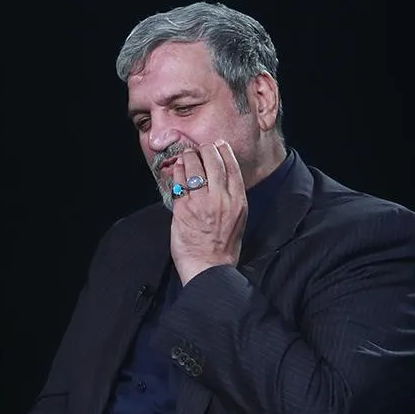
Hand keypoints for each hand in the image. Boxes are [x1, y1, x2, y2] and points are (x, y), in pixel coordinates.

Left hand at [170, 139, 247, 284]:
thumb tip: (221, 184)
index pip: (232, 168)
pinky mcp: (183, 210)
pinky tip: (176, 169)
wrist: (210, 269)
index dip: (224, 152)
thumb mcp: (238, 221)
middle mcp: (221, 199)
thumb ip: (231, 201)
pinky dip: (177, 173)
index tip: (218, 145)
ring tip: (186, 155)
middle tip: (199, 147)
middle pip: (213, 163)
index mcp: (238, 202)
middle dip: (205, 150)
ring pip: (194, 169)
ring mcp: (201, 204)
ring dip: (188, 158)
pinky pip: (179, 184)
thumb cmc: (223, 249)